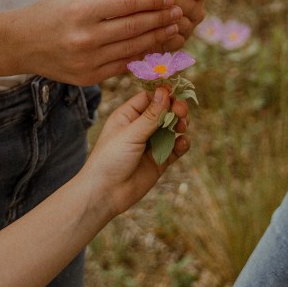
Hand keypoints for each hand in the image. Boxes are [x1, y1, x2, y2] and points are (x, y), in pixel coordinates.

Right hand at [14, 0, 182, 84]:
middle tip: (178, 11)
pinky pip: (123, 65)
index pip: (128, 4)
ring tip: (172, 27)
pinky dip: (141, 55)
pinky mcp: (88, 78)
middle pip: (134, 27)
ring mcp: (87, 61)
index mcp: (82, 12)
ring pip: (133, 48)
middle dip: (161, 18)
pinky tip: (154, 46)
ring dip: (157, 38)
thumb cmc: (54, 13)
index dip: (153, 0)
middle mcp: (85, 38)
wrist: (20, 44)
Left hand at [81, 87, 189, 217]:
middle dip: (175, 109)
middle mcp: (140, 127)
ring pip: (172, 127)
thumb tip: (165, 92)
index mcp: (128, 116)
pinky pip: (175, 148)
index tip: (176, 93)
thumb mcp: (130, 134)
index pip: (150, 97)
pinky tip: (182, 143)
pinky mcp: (159, 160)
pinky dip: (182, 144)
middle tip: (182, 112)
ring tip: (182, 127)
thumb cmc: (109, 160)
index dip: (164, 94)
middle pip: (164, 111)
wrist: (105, 195)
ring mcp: (151, 144)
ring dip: (180, 124)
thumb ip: (150, 115)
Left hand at [141, 0, 207, 47]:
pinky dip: (160, 34)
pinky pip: (174, 40)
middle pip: (191, 5)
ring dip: (162, 17)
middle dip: (169, 0)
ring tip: (144, 10)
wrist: (135, 9)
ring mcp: (189, 28)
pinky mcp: (179, 42)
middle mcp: (197, 11)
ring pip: (182, 23)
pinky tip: (148, 28)